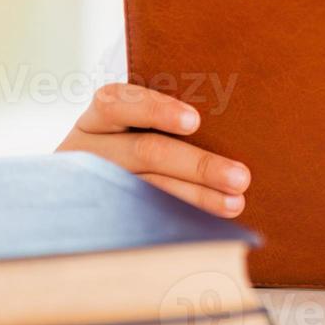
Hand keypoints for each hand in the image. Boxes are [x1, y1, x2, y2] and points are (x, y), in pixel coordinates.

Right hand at [57, 82, 250, 217]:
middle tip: (240, 177)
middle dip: (198, 165)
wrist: (84, 193)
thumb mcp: (136, 124)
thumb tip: (223, 122)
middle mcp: (88, 148)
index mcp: (99, 117)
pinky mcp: (97, 215)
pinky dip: (177, 217)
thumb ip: (164, 118)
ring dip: (196, 196)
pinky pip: (141, 218)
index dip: (155, 110)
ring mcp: (90, 184)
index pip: (115, 102)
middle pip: (143, 152)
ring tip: (234, 203)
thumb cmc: (134, 141)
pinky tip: (207, 221)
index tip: (194, 121)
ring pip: (147, 189)